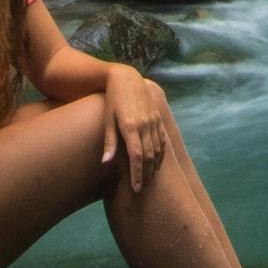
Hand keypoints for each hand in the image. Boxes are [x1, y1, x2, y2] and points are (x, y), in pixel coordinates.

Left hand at [100, 67, 168, 189]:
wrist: (127, 78)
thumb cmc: (112, 100)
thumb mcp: (107, 119)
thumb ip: (109, 142)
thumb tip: (105, 163)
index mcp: (130, 126)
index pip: (137, 157)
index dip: (137, 174)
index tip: (135, 189)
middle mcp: (145, 124)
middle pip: (149, 156)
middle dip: (147, 175)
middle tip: (142, 189)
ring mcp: (154, 121)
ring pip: (158, 149)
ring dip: (155, 167)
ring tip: (149, 180)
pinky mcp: (158, 117)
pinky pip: (162, 140)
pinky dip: (161, 154)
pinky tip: (157, 163)